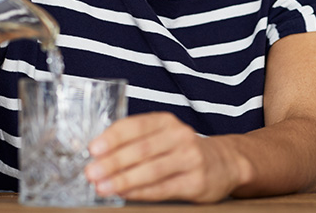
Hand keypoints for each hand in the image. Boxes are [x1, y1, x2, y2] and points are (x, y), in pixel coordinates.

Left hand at [85, 112, 246, 202]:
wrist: (224, 162)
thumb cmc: (181, 149)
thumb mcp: (163, 135)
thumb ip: (136, 140)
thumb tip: (99, 154)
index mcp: (166, 121)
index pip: (135, 125)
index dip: (112, 137)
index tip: (93, 149)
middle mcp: (179, 136)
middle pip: (141, 149)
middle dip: (112, 162)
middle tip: (91, 172)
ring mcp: (189, 158)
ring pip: (151, 170)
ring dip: (123, 179)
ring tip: (102, 187)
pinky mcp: (196, 182)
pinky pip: (163, 188)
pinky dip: (140, 192)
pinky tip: (124, 194)